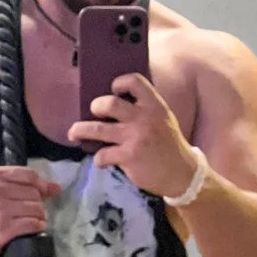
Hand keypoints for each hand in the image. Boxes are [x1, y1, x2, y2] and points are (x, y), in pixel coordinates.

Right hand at [0, 166, 61, 256]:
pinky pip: (32, 224)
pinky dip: (37, 227)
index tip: (47, 192)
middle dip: (38, 204)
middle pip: (35, 194)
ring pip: (36, 209)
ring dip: (40, 217)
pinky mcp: (4, 229)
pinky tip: (32, 229)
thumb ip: (22, 184)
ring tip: (32, 221)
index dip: (42, 185)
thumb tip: (56, 187)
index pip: (29, 175)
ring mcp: (0, 211)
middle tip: (31, 212)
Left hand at [68, 73, 198, 195]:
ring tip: (73, 133)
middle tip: (94, 112)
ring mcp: (134, 138)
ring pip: (97, 129)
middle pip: (109, 104)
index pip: (134, 82)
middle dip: (96, 106)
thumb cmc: (169, 146)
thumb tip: (115, 103)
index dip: (119, 83)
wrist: (182, 174)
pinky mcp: (128, 157)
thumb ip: (144, 110)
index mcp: (154, 106)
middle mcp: (144, 118)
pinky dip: (98, 159)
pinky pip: (102, 155)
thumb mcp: (163, 119)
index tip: (113, 90)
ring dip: (81, 130)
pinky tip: (101, 161)